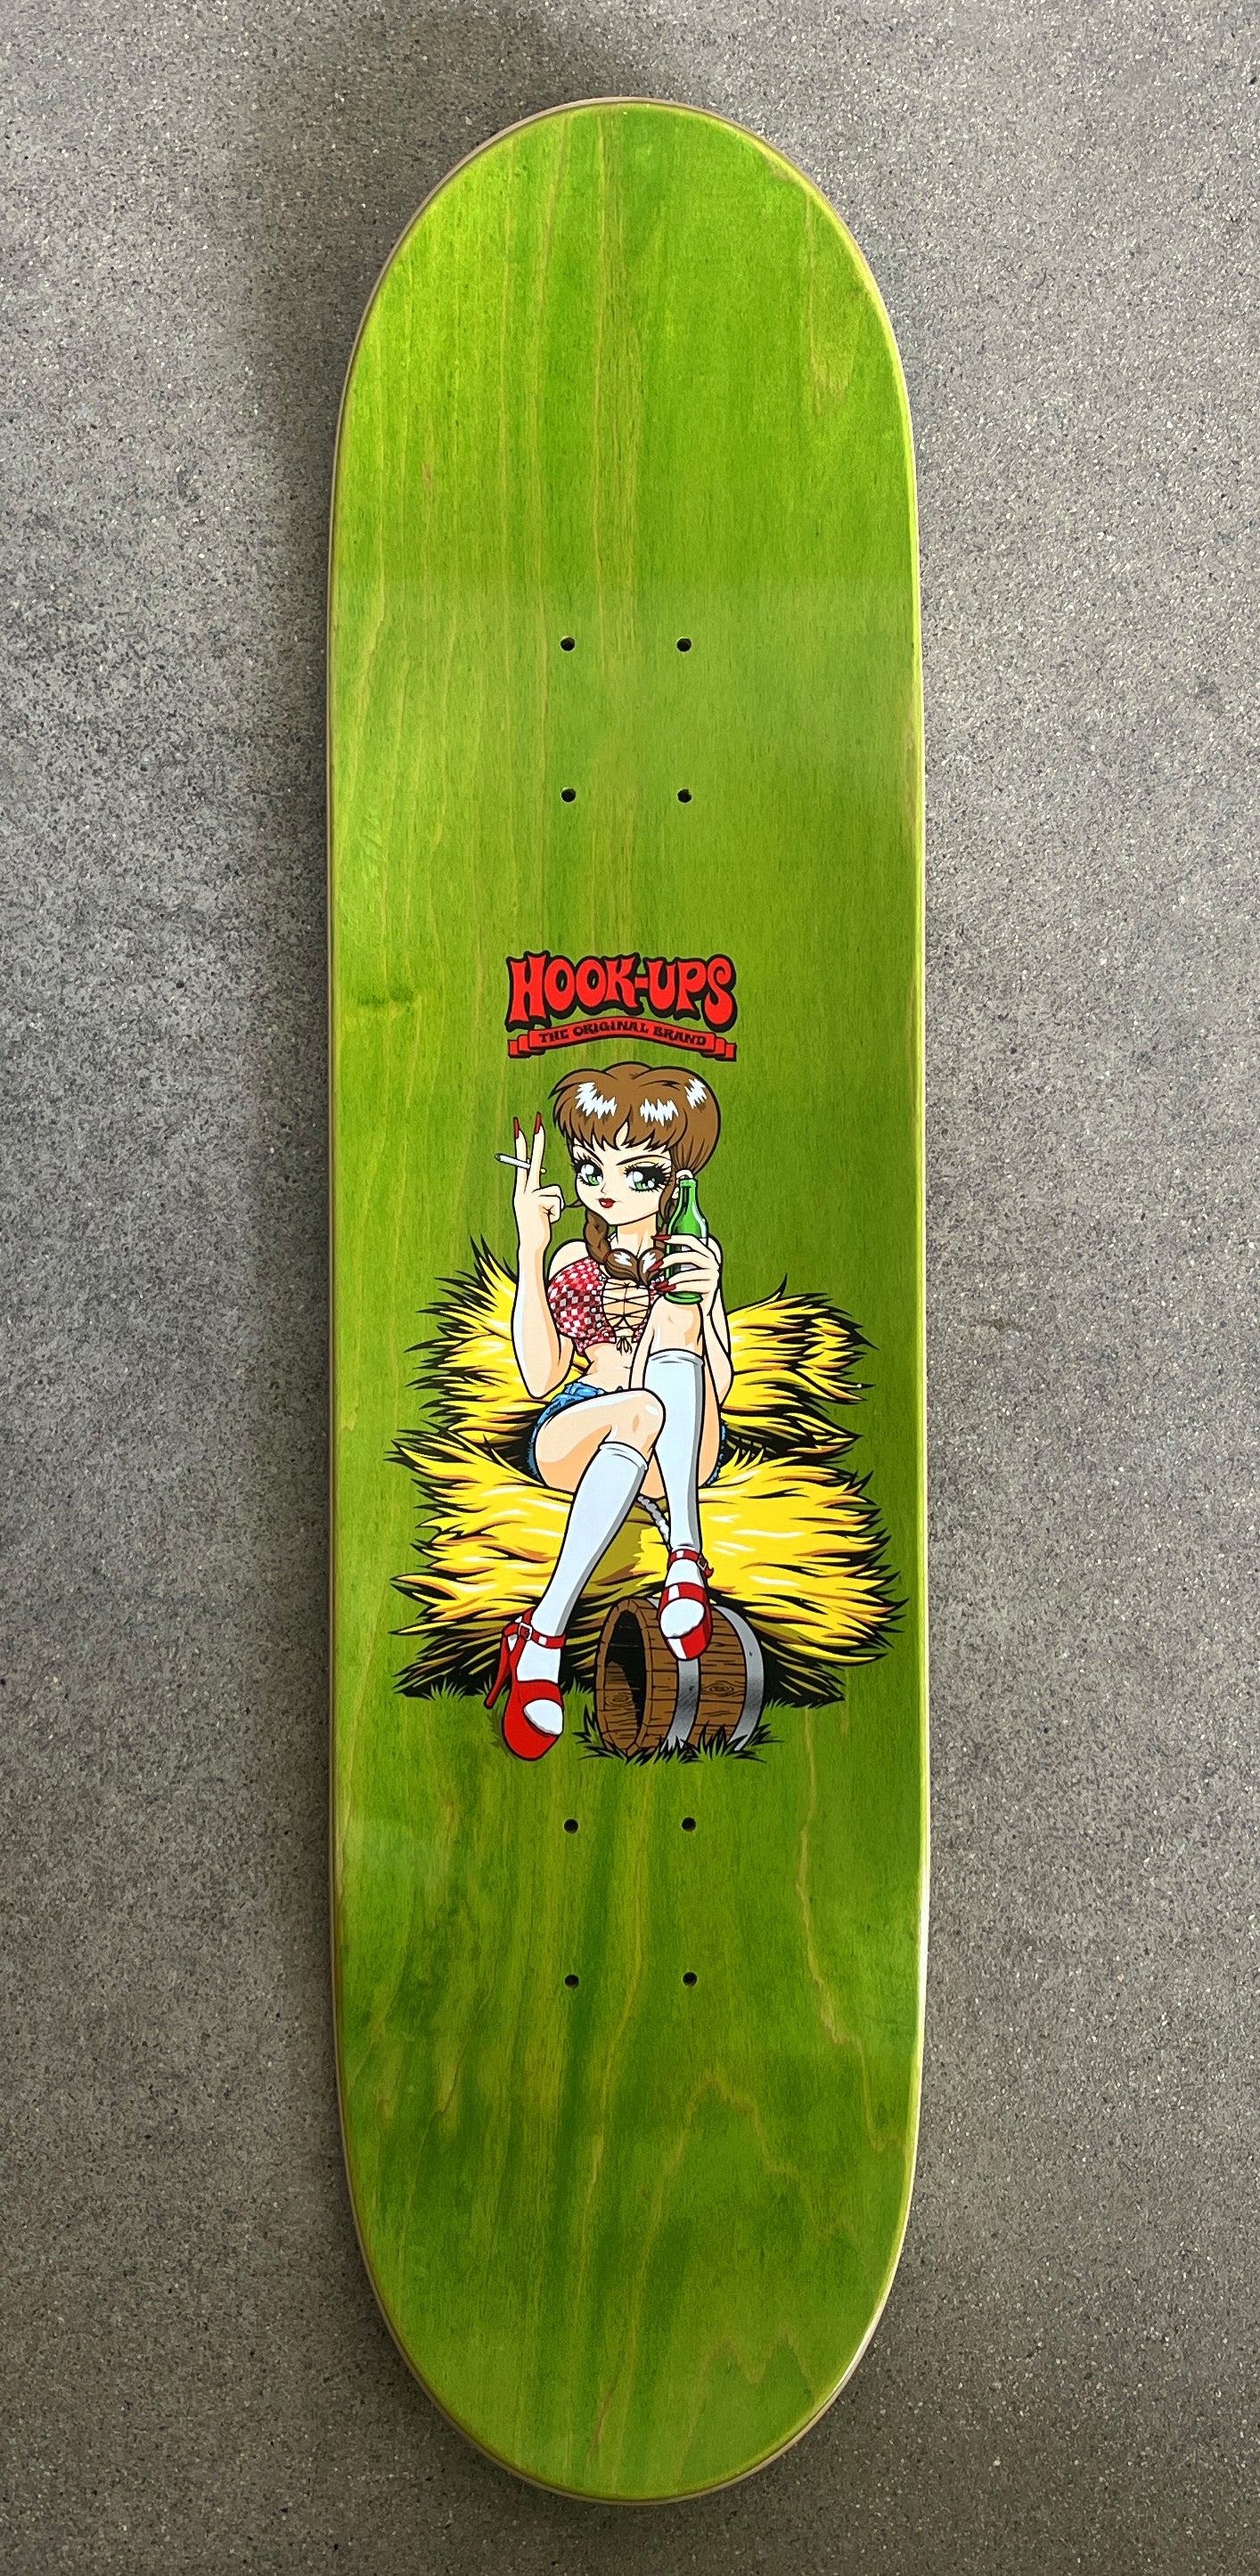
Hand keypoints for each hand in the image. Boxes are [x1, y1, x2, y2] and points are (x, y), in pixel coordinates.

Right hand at [512, 1117, 563, 1256]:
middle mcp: (522, 1190)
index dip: (522, 1146)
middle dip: (535, 1142)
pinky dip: (557, 1212)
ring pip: (555, 1191)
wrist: (532, 1244)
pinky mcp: (535, 1203)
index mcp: (522, 1190)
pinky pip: (557, 1201)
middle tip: (537, 1122)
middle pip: (531, 1162)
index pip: (523, 1163)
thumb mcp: (540, 1207)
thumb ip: (542, 1194)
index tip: (520, 1128)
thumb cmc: (538, 1227)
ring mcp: (528, 1196)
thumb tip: (550, 1185)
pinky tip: (549, 1220)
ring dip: (557, 1206)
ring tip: (547, 1218)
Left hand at [661, 1232, 722, 1312]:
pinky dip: (677, 1287)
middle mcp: (712, 1262)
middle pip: (691, 1255)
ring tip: (660, 1284)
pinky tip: (668, 1289)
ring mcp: (713, 1275)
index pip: (692, 1240)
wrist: (703, 1303)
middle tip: (655, 1266)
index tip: (659, 1238)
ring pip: (690, 1273)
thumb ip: (679, 1260)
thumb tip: (658, 1256)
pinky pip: (691, 1285)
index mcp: (706, 1253)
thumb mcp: (687, 1269)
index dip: (676, 1237)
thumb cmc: (691, 1283)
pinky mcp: (711, 1287)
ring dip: (672, 1278)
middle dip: (670, 1259)